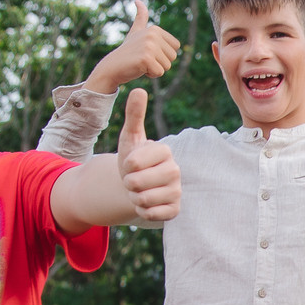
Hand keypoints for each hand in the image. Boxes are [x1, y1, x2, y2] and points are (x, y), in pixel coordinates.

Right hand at [86, 0, 180, 92]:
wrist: (112, 66)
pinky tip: (140, 68)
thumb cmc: (127, 51)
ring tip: (141, 63)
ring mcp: (149, 46)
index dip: (164, 54)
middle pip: (173, 57)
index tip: (149, 52)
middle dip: (160, 62)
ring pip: (167, 66)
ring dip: (155, 69)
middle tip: (144, 59)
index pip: (176, 48)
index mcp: (155, 29)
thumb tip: (138, 0)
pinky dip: (151, 74)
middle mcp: (153, 35)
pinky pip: (159, 72)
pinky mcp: (146, 59)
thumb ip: (140, 18)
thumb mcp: (135, 32)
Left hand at [116, 89, 179, 221]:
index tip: (130, 164)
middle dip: (128, 183)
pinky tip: (146, 204)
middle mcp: (175, 170)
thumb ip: (134, 115)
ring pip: (144, 199)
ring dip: (134, 197)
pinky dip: (143, 211)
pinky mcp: (175, 209)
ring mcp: (177, 191)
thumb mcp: (130, 138)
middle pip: (138, 182)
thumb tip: (139, 89)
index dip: (127, 166)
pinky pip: (153, 214)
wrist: (135, 186)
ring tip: (139, 191)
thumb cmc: (133, 160)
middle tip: (132, 180)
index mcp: (165, 151)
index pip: (135, 162)